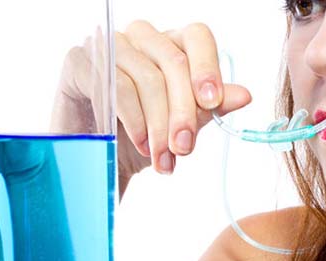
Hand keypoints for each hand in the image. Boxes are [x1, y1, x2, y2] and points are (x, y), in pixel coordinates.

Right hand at [51, 21, 252, 197]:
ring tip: (163, 158)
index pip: (198, 37)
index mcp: (172, 44)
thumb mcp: (182, 125)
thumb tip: (244, 95)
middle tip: (185, 149)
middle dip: (184, 112)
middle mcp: (142, 37)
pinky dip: (134, 120)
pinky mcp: (81, 61)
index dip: (208, 68)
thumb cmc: (142, 136)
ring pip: (147, 79)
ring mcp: (110, 45)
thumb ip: (209, 108)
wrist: (97, 158)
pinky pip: (116, 86)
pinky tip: (141, 144)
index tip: (213, 103)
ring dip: (159, 126)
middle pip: (174, 62)